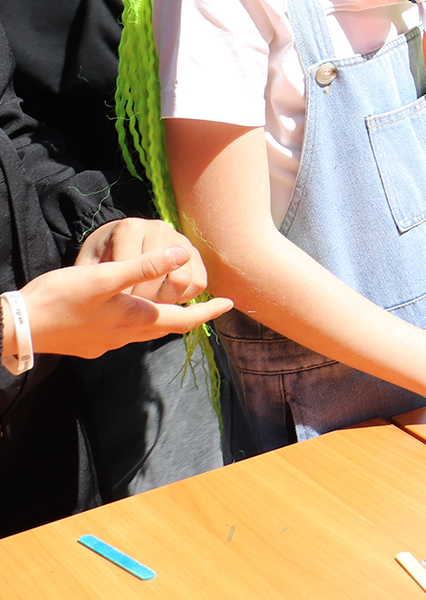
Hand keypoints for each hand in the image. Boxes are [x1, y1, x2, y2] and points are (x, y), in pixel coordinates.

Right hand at [21, 247, 232, 358]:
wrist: (16, 328)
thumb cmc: (60, 299)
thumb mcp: (105, 276)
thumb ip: (144, 266)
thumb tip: (182, 255)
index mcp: (136, 320)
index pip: (185, 319)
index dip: (208, 312)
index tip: (229, 304)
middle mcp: (125, 336)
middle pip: (167, 327)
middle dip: (188, 315)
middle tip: (205, 303)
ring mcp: (106, 343)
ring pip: (144, 331)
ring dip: (161, 318)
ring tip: (171, 303)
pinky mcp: (88, 344)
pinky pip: (122, 333)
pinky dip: (136, 321)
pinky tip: (126, 311)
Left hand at [76, 218, 206, 303]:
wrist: (111, 244)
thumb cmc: (97, 260)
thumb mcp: (89, 267)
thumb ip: (98, 278)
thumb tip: (112, 298)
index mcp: (129, 228)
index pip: (135, 270)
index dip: (126, 297)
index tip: (116, 310)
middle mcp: (158, 228)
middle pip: (161, 276)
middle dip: (147, 302)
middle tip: (131, 314)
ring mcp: (180, 238)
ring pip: (184, 282)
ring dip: (167, 302)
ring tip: (147, 308)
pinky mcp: (194, 253)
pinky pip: (198, 283)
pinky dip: (184, 298)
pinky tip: (163, 300)